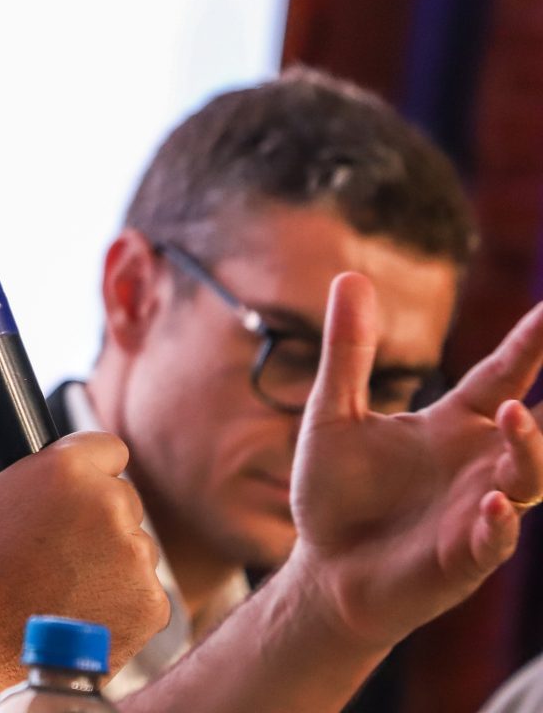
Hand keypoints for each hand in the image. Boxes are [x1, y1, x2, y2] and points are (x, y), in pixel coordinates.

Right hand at [0, 431, 169, 684]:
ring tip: (68, 586)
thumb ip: (4, 484)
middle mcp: (108, 503)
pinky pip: (144, 590)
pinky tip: (84, 611)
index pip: (107, 447)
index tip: (79, 485)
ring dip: (111, 559)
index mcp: (64, 468)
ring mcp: (135, 555)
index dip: (90, 465)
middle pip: (122, 498)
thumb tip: (19, 488)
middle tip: (62, 546)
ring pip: (135, 545)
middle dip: (97, 517)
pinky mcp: (152, 603)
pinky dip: (122, 600)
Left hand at [289, 272, 542, 647]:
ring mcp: (478, 511)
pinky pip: (493, 539)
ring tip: (513, 415)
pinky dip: (498, 523)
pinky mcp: (462, 556)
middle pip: (539, 426)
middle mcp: (478, 464)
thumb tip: (351, 275)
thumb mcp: (333, 413)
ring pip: (526, 477)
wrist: (324, 570)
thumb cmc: (335, 494)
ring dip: (527, 449)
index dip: (531, 343)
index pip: (503, 375)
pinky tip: (493, 504)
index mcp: (453, 426)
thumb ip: (349, 351)